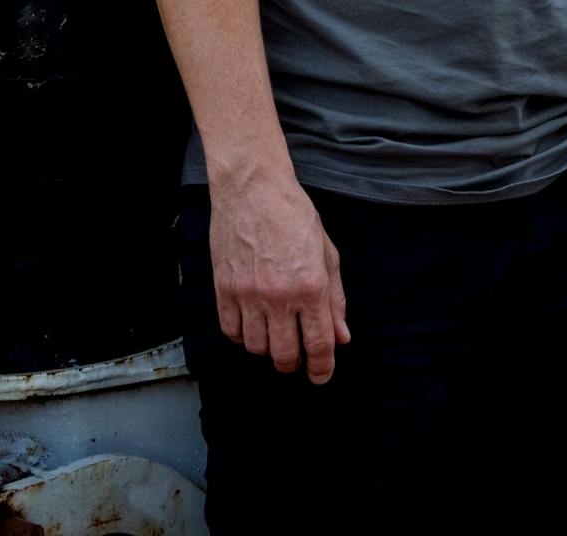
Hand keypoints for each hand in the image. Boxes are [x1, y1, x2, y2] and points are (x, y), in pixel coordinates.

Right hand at [208, 167, 349, 381]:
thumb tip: (341, 336)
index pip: (318, 343)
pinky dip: (242, 335)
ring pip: (256, 348)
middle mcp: (279, 296)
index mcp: (311, 285)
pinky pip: (231, 332)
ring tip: (275, 332)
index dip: (322, 368)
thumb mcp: (327, 252)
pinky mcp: (224, 291)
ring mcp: (248, 295)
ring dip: (268, 348)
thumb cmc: (294, 215)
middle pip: (285, 355)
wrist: (254, 190)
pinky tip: (252, 322)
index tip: (321, 376)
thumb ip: (335, 298)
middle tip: (297, 357)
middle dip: (294, 363)